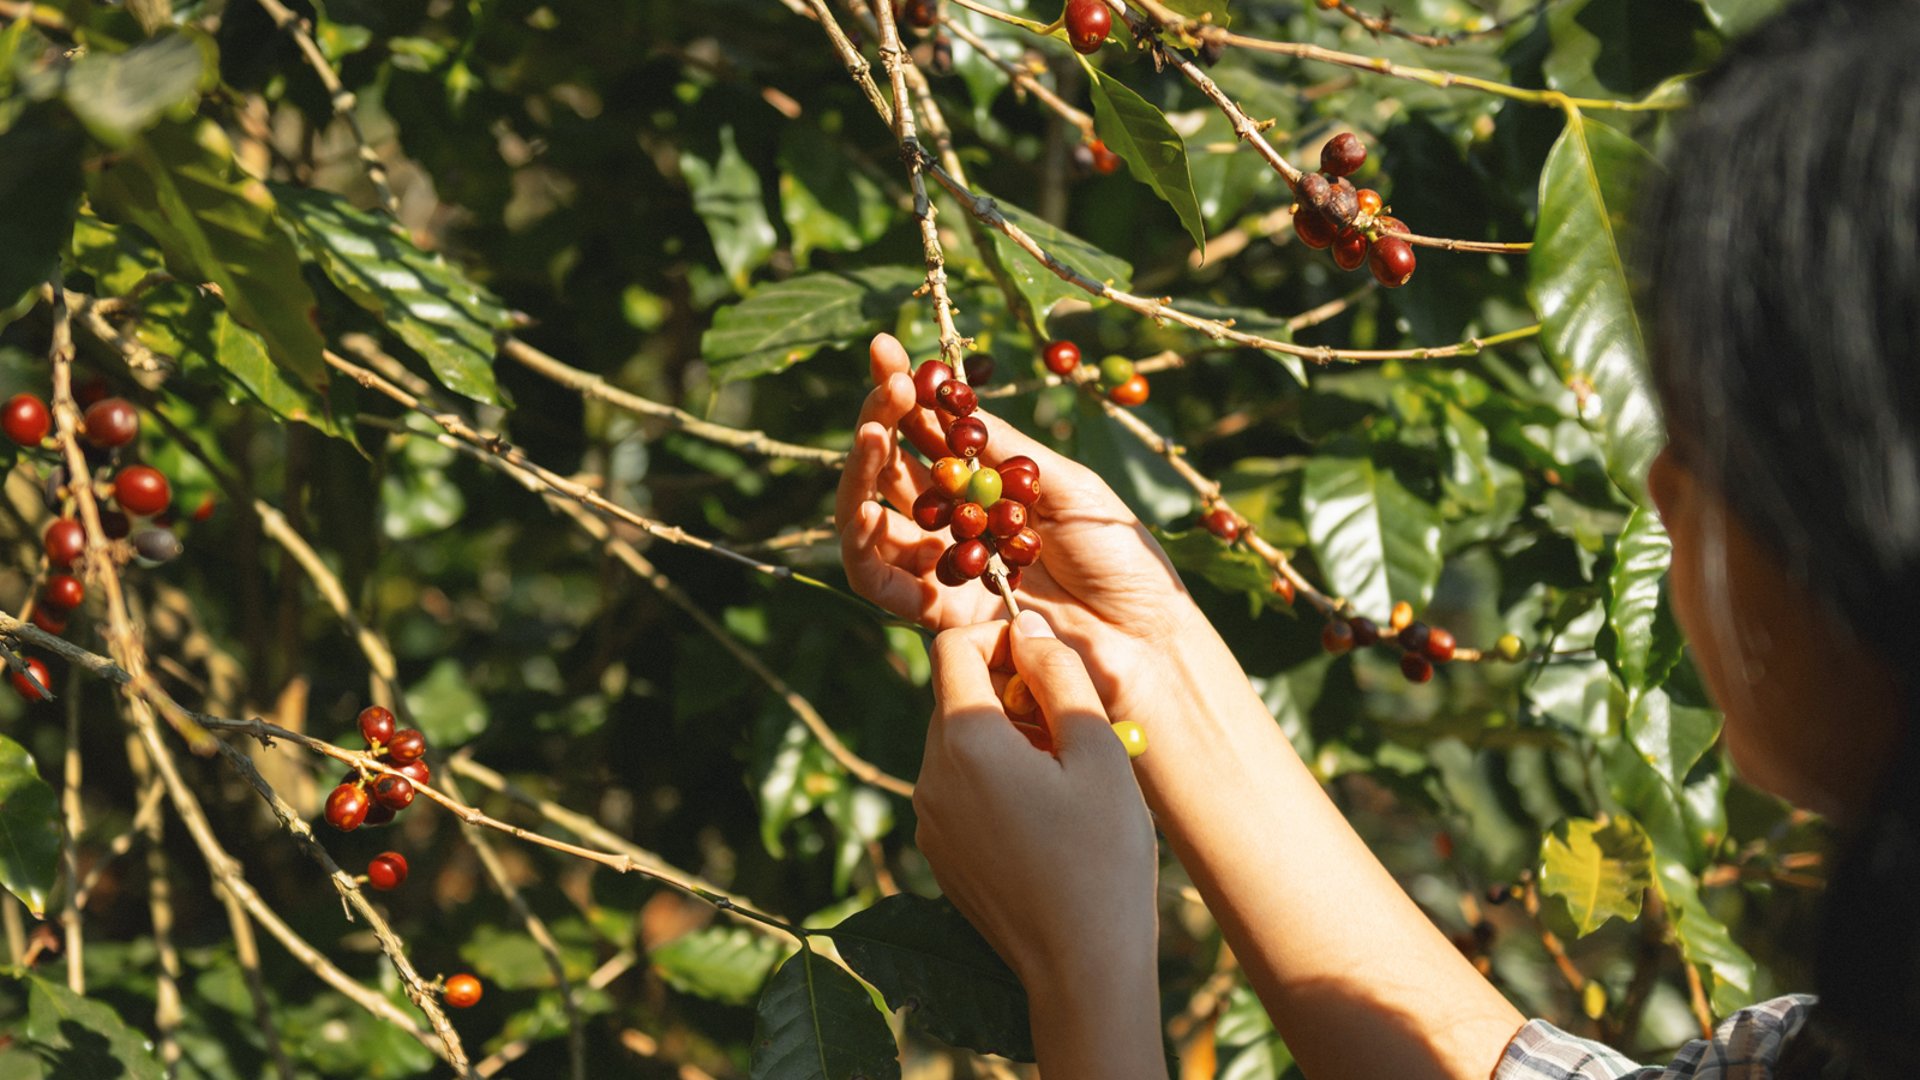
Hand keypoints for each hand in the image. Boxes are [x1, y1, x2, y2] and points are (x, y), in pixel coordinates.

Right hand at [835, 333, 1205, 726]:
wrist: (1145, 635)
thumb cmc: (1119, 555)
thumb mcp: (1065, 484)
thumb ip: (1004, 452)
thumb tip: (954, 403)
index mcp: (987, 485)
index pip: (930, 431)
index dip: (903, 391)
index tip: (886, 348)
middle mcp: (956, 522)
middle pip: (892, 469)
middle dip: (880, 420)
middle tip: (888, 385)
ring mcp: (943, 567)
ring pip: (872, 519)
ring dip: (862, 474)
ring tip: (874, 433)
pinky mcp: (939, 614)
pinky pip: (879, 582)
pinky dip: (863, 546)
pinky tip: (868, 508)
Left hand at [915, 612, 1164, 1076]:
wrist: (1082, 967)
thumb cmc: (1102, 857)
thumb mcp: (1098, 750)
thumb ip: (1058, 675)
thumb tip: (1026, 627)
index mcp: (964, 740)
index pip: (953, 648)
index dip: (998, 637)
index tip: (1044, 660)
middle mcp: (930, 776)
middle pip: (955, 696)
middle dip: (1008, 693)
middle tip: (1070, 725)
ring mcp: (929, 819)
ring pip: (958, 744)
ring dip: (1004, 738)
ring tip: (1065, 776)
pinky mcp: (939, 853)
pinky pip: (959, 791)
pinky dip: (994, 782)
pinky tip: (1046, 817)